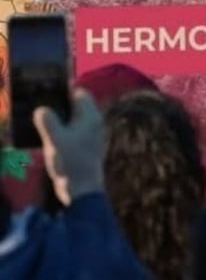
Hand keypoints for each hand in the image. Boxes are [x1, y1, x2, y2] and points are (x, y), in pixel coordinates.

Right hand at [33, 89, 104, 204]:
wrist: (81, 189)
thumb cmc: (71, 161)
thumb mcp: (55, 139)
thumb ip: (48, 121)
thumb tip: (42, 109)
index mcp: (90, 116)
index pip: (79, 93)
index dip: (64, 90)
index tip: (46, 91)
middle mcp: (92, 123)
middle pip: (75, 105)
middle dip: (58, 105)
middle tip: (38, 105)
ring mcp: (88, 135)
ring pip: (71, 119)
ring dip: (57, 119)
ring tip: (38, 120)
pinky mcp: (82, 146)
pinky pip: (70, 131)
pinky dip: (60, 130)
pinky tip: (45, 135)